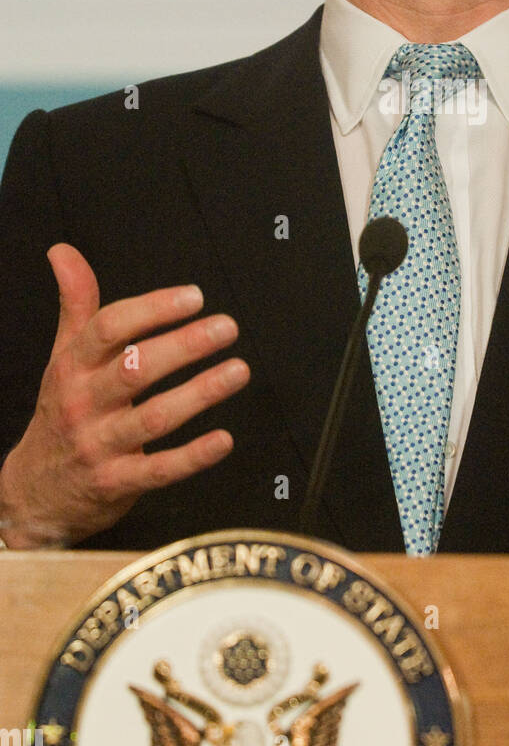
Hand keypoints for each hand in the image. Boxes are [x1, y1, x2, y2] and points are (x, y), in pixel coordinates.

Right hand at [0, 244, 248, 547]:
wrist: (33, 493)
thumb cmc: (60, 413)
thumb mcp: (62, 357)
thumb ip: (76, 304)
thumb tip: (63, 252)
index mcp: (73, 367)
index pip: (109, 329)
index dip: (153, 309)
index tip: (194, 296)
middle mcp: (85, 403)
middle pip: (135, 368)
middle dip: (185, 345)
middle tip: (226, 328)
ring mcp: (100, 445)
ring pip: (154, 417)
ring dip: (201, 393)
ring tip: (238, 370)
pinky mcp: (118, 483)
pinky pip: (160, 470)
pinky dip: (194, 456)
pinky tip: (224, 439)